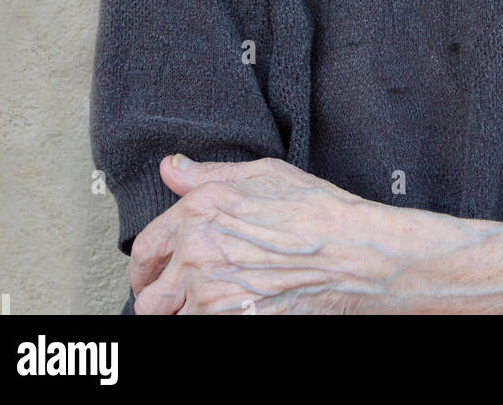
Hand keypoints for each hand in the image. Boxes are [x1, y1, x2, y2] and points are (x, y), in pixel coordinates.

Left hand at [130, 154, 442, 314]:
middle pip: (149, 298)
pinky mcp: (231, 324)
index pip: (146, 249)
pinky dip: (206, 327)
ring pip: (169, 322)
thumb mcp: (265, 175)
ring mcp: (212, 295)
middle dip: (160, 300)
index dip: (146, 268)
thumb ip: (208, 174)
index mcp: (200, 212)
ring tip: (207, 308)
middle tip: (177, 302)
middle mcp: (198, 253)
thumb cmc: (320, 212)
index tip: (154, 277)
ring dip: (183, 317)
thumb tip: (172, 168)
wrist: (357, 255)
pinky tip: (229, 314)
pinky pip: (196, 334)